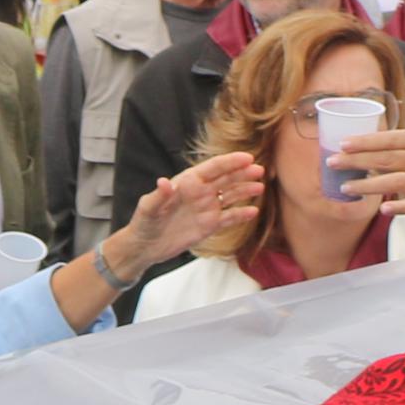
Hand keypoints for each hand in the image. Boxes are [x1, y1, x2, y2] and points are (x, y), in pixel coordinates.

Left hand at [115, 152, 254, 266]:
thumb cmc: (144, 223)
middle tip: (260, 170)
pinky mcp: (209, 225)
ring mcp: (207, 208)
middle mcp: (201, 192)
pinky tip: (253, 211)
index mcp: (188, 182)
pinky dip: (241, 214)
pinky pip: (228, 218)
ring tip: (260, 187)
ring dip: (245, 190)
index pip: (213, 168)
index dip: (230, 162)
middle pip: (226, 179)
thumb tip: (164, 182)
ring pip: (230, 195)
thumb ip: (158, 195)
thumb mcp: (148, 208)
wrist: (145, 247)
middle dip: (243, 173)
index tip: (247, 158)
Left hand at [327, 125, 404, 221]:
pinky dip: (397, 207)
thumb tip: (342, 150)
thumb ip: (378, 150)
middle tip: (332, 163)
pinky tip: (381, 209)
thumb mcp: (400, 152)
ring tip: (345, 187)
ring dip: (368, 185)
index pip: (388, 138)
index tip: (342, 144)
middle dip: (357, 161)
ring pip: (395, 181)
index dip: (365, 141)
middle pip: (387, 159)